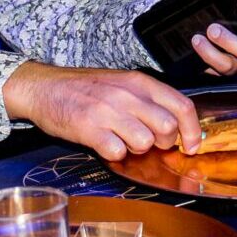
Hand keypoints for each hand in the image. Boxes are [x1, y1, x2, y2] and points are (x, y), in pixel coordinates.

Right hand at [3, 64, 204, 159]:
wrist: (44, 87)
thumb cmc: (85, 88)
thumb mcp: (122, 82)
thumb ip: (148, 99)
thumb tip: (177, 124)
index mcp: (140, 82)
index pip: (182, 106)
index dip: (193, 131)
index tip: (192, 146)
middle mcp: (127, 95)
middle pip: (168, 128)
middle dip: (163, 143)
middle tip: (149, 142)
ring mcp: (108, 112)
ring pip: (145, 143)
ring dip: (137, 149)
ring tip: (123, 140)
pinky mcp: (89, 129)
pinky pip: (117, 153)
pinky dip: (114, 154)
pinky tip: (105, 144)